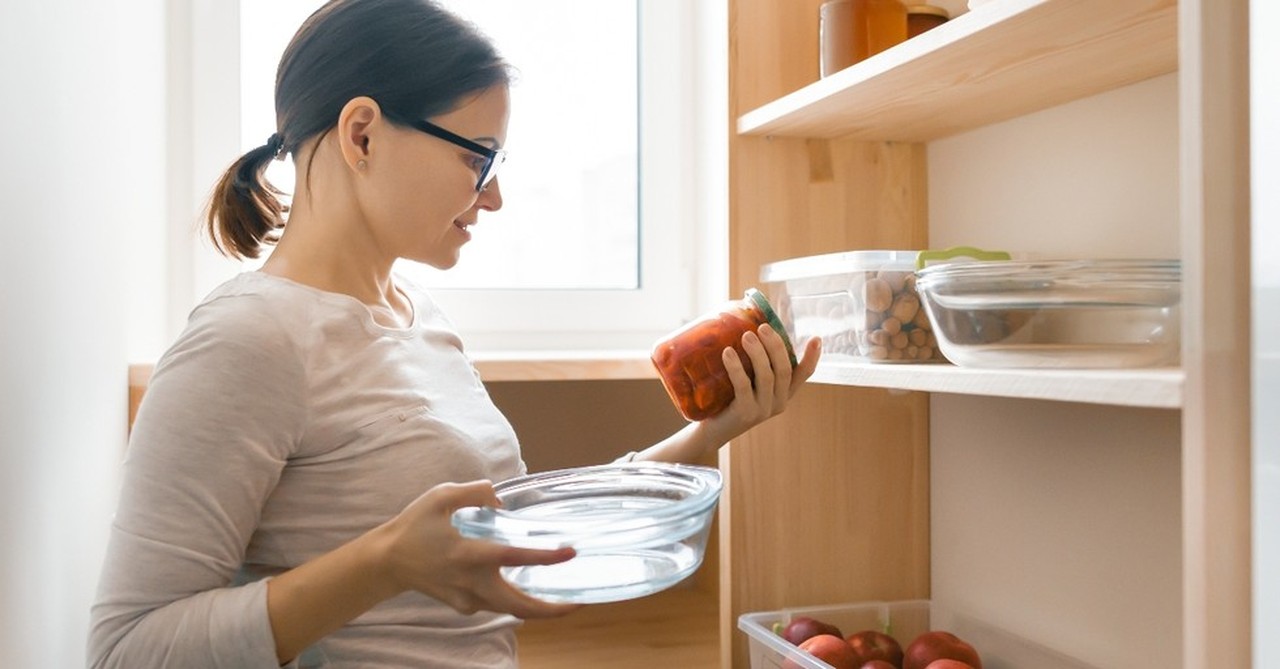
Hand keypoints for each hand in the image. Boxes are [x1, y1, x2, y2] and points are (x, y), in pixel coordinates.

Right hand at [371, 480, 581, 618]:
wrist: (387, 561)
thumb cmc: (414, 526)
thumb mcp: (441, 496)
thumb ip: (475, 492)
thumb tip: (502, 497)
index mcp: (468, 553)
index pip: (513, 558)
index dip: (544, 557)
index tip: (569, 553)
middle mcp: (471, 582)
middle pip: (519, 607)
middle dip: (553, 611)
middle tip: (580, 603)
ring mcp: (467, 598)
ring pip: (510, 609)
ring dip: (538, 606)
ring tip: (565, 597)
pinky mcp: (463, 606)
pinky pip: (495, 604)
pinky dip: (514, 598)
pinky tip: (528, 585)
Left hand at [701, 324, 820, 442]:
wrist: (710, 430)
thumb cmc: (728, 399)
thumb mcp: (747, 380)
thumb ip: (753, 361)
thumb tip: (745, 324)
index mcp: (783, 393)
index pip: (804, 375)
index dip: (812, 357)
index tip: (816, 338)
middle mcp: (778, 402)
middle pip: (784, 369)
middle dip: (775, 345)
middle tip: (762, 327)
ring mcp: (763, 410)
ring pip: (767, 376)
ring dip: (757, 352)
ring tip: (746, 335)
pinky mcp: (745, 414)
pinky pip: (743, 386)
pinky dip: (736, 367)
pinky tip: (727, 352)